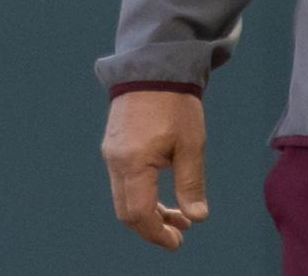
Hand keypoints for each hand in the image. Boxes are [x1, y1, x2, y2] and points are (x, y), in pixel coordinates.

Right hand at [102, 90, 208, 249]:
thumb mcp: (190, 144)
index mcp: (133, 162)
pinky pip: (123, 181)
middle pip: (126, 211)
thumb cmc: (174, 103)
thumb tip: (196, 217)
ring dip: (148, 211)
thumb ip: (190, 183)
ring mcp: (111, 152)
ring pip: (123, 197)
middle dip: (152, 228)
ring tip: (179, 215)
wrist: (153, 66)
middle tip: (179, 234)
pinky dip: (141, 194)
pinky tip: (163, 192)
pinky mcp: (113, 145)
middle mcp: (115, 161)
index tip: (178, 241)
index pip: (139, 213)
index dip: (157, 234)